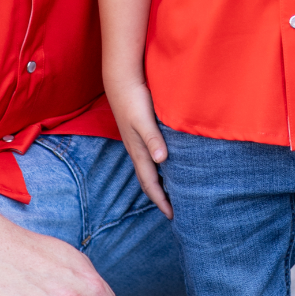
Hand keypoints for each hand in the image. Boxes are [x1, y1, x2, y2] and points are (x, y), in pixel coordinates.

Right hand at [106, 78, 171, 219]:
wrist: (120, 80)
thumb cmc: (134, 99)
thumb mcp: (144, 119)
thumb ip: (153, 138)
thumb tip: (162, 160)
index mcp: (139, 151)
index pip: (150, 183)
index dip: (161, 200)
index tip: (173, 215)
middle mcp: (137, 150)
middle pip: (148, 180)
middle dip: (159, 196)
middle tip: (174, 210)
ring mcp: (136, 142)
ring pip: (148, 169)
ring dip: (159, 183)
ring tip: (172, 192)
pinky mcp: (139, 132)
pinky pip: (149, 157)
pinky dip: (159, 168)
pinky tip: (167, 164)